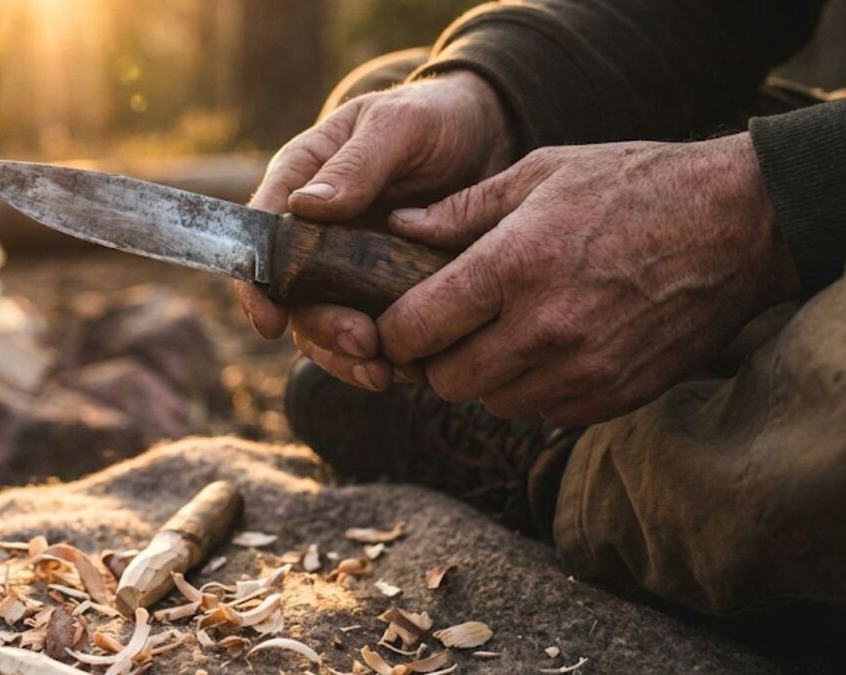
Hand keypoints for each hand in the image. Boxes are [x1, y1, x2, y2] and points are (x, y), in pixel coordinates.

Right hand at [234, 70, 512, 390]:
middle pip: (293, 295)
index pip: (261, 235)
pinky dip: (382, 357)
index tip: (269, 318)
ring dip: (347, 356)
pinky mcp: (380, 290)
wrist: (488, 135)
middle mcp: (313, 230)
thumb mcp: (399, 125)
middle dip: (321, 327)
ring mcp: (345, 265)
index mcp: (301, 180)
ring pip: (325, 325)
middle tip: (362, 342)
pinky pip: (369, 333)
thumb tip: (306, 206)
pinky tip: (408, 369)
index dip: (256, 283)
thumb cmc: (432, 117)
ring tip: (385, 371)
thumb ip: (357, 163)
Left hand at [374, 132, 800, 424]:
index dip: (392, 332)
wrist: (741, 225)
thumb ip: (462, 209)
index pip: (415, 329)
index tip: (395, 322)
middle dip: (435, 360)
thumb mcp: (543, 173)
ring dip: (485, 378)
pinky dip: (533, 390)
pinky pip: (543, 413)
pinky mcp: (615, 396)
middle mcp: (544, 328)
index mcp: (515, 265)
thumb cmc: (636, 187)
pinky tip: (549, 349)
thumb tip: (397, 228)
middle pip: (446, 381)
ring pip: (492, 403)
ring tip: (502, 334)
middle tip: (448, 331)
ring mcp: (582, 370)